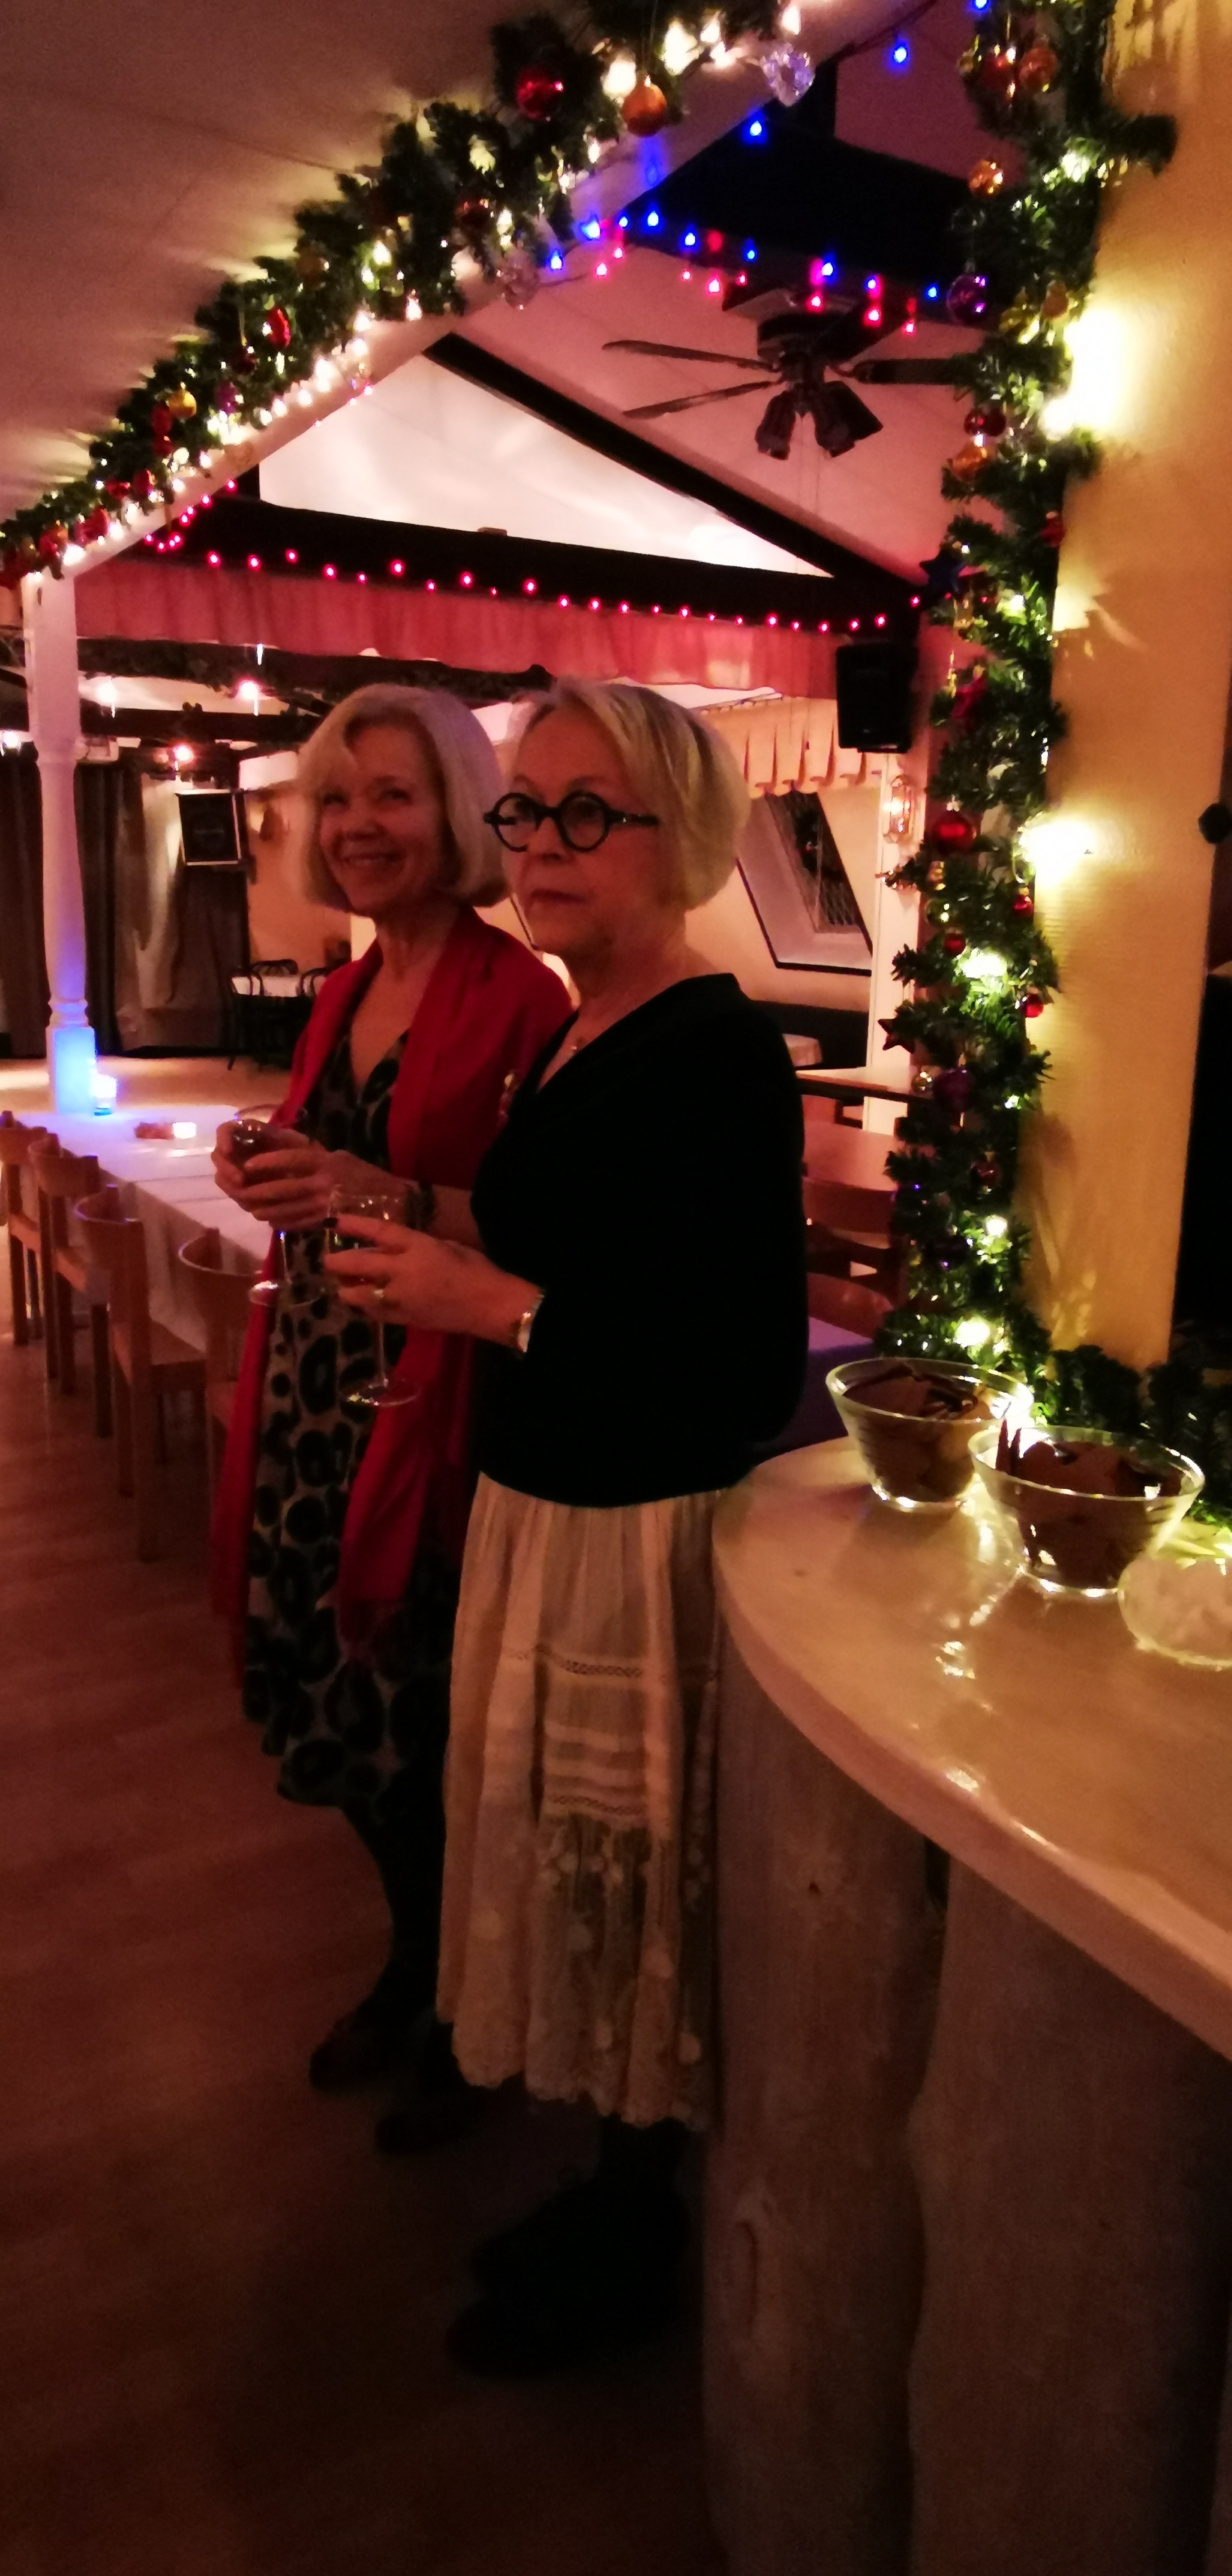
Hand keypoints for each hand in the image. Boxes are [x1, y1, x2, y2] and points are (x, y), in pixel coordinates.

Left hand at [211, 1128, 387, 1231]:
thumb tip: (284, 1153)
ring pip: (287, 1210)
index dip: (269, 1162)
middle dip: (259, 1192)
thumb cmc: (364, 1175)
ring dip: (266, 1210)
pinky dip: (282, 1222)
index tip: (249, 1164)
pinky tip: (272, 1220)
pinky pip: (298, 1224)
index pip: (293, 1160)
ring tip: (252, 1208)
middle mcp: (324, 1185)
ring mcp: (325, 1206)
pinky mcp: (326, 1223)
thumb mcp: (341, 1158)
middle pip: (284, 1190)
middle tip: (242, 1193)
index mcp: (327, 1163)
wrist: (390, 1201)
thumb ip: (315, 1157)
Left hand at [325, 1215, 536, 1343]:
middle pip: (358, 1264)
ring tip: (342, 1284)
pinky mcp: (402, 1319)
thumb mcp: (443, 1246)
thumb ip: (415, 1246)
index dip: (353, 1225)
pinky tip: (362, 1301)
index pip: (378, 1232)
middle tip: (327, 1260)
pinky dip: (363, 1306)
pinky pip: (371, 1312)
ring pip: (357, 1294)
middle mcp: (402, 1272)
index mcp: (417, 1247)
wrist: (489, 1305)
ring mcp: (399, 1298)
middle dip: (336, 1262)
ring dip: (346, 1288)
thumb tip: (393, 1248)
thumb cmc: (474, 1269)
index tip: (333, 1221)